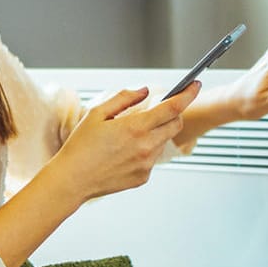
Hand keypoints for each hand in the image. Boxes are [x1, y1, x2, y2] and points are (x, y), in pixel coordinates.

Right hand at [44, 82, 200, 202]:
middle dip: (173, 114)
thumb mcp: (97, 114)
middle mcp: (146, 146)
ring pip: (163, 142)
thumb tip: (144, 91)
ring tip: (128, 137)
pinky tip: (123, 153)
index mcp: (135, 127)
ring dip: (155, 134)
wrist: (73, 180)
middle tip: (158, 111)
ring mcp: (147, 164)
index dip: (187, 94)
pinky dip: (145, 151)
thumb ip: (124, 98)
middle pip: (175, 124)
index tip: (194, 85)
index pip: (172, 107)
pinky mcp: (143, 177)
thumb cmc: (81, 147)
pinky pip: (152, 159)